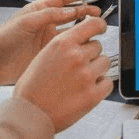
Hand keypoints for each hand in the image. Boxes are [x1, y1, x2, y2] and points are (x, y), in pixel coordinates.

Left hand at [0, 0, 102, 86]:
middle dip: (85, 11)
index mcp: (38, 10)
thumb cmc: (3, 38)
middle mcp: (45, 22)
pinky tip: (84, 44)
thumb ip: (48, 15)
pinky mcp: (46, 53)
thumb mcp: (26, 22)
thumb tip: (69, 11)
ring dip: (82, 28)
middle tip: (98, 12)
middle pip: (69, 13)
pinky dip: (75, 44)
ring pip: (70, 30)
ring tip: (96, 27)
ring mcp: (46, 38)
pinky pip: (65, 46)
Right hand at [14, 14, 113, 130]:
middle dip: (91, 54)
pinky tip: (87, 90)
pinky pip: (108, 83)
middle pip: (98, 46)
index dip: (100, 25)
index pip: (93, 24)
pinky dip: (101, 86)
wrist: (29, 115)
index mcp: (63, 43)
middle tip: (78, 67)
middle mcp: (76, 56)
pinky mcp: (92, 95)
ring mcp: (86, 75)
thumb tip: (81, 40)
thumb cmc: (32, 89)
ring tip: (81, 80)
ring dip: (97, 69)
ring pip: (105, 62)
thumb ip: (64, 46)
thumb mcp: (44, 55)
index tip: (102, 27)